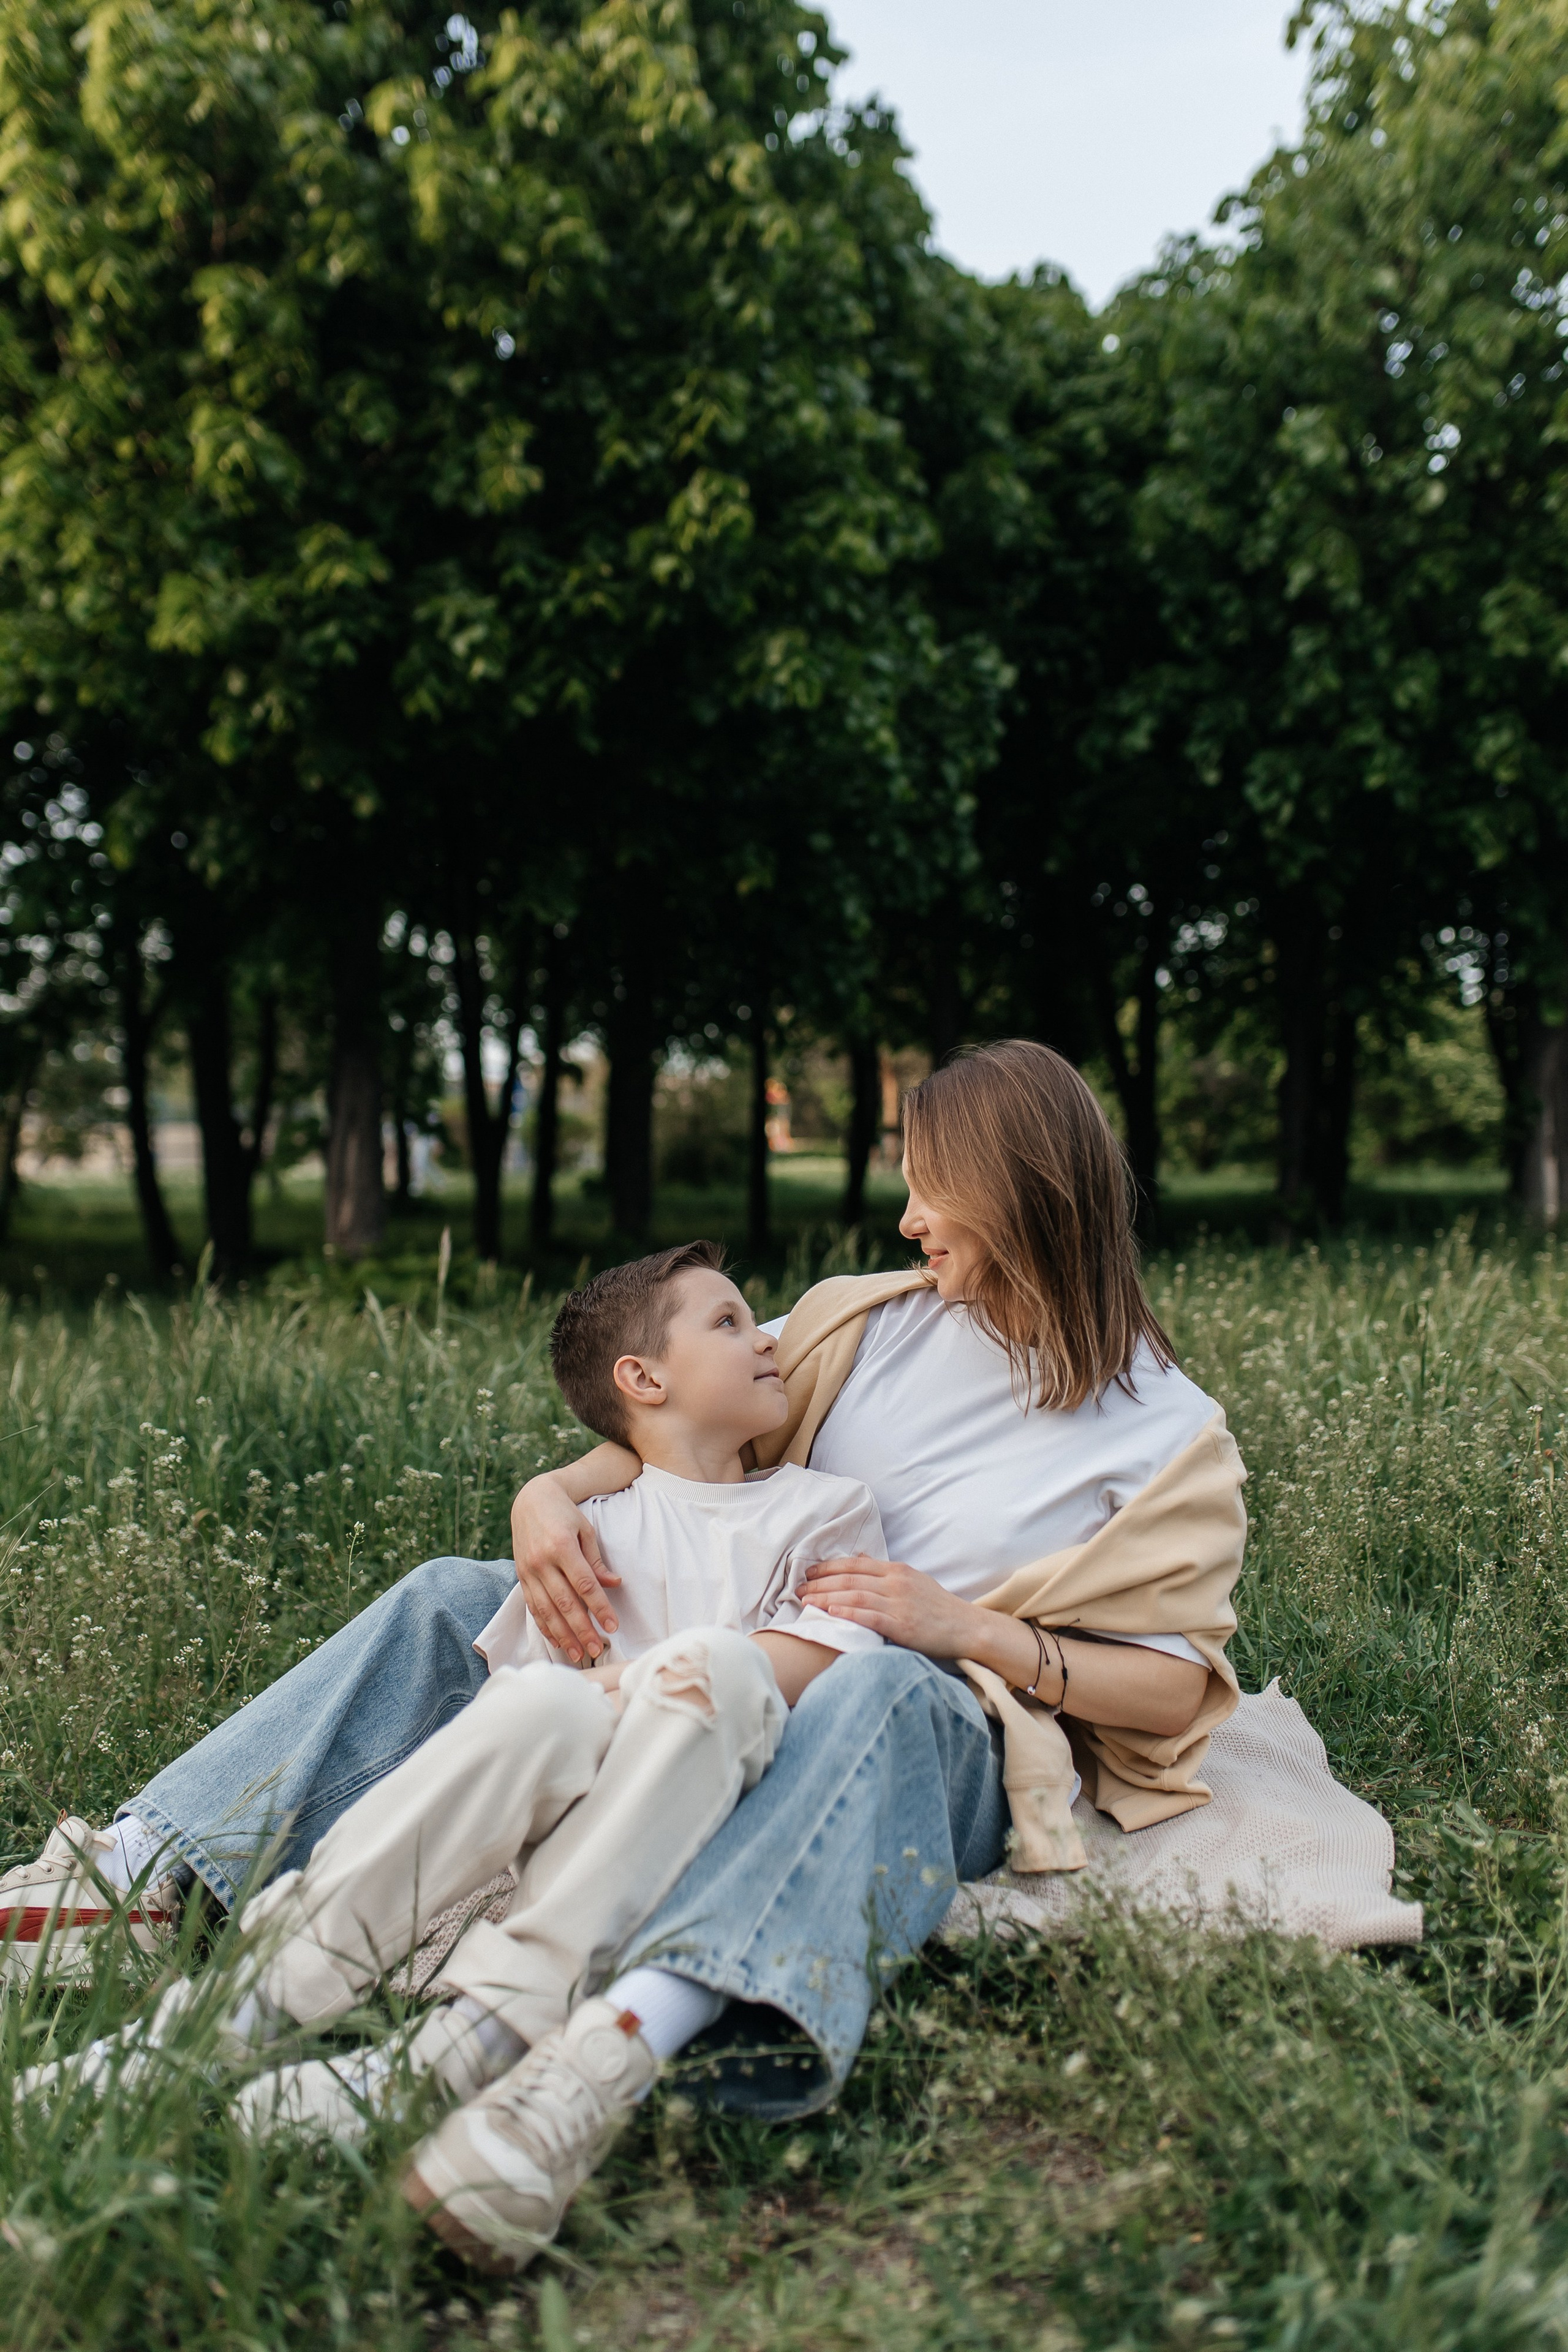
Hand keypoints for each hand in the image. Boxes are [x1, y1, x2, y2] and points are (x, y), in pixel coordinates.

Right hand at [510, 1475, 622, 1663]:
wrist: (531, 1500)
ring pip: (547, 1610)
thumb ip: (596, 1560)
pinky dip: (545, 1626)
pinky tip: (557, 1641)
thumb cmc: (565, 1514)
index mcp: (561, 1546)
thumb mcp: (585, 1530)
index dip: (599, 1607)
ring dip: (563, 1635)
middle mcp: (542, 1561)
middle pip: (565, 1602)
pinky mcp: (521, 1577)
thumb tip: (614, 1584)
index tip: (613, 1626)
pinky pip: (533, 1607)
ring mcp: (528, 1571)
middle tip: (597, 1648)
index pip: (584, 1584)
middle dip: (582, 1629)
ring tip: (579, 1654)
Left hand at [801, 1554, 985, 1660]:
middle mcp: (896, 1583)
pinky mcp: (902, 1625)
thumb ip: (884, 1570)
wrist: (965, 1626)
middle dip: (820, 1583)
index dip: (828, 1567)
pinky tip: (831, 1613)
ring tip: (805, 1602)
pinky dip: (848, 1613)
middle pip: (849, 1579)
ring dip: (826, 1598)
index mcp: (897, 1570)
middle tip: (797, 1589)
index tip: (808, 1572)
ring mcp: (899, 1603)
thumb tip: (858, 1557)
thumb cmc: (937, 1606)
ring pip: (855, 1596)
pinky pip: (870, 1617)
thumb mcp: (912, 1579)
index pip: (855, 1564)